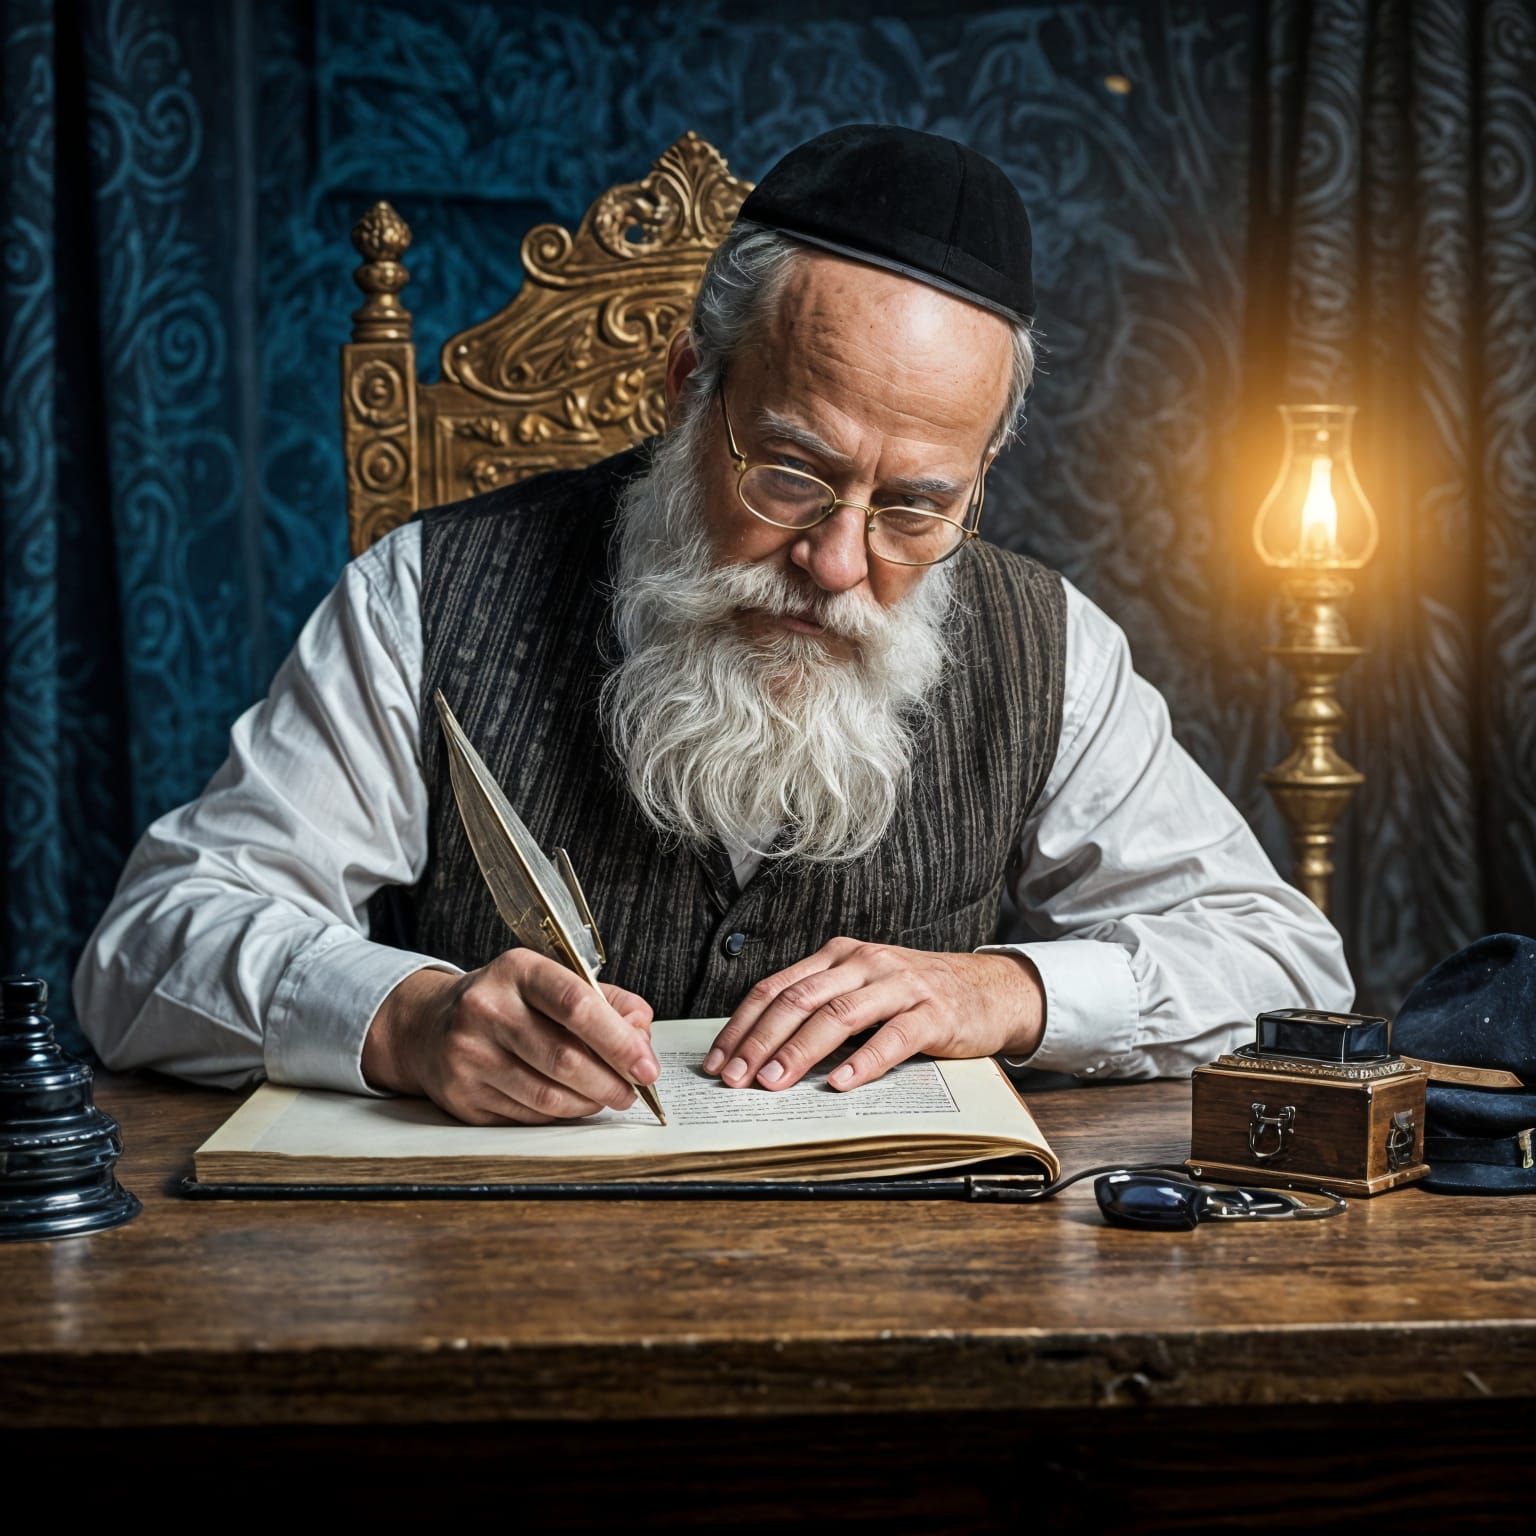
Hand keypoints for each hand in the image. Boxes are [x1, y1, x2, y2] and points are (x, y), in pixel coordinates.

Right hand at [363, 951, 658, 1125]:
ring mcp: (470, 1055)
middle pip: (565, 1057)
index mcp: (517, 970)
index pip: (577, 1004)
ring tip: (606, 1096)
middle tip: (632, 1090)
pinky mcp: (462, 1096)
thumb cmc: (506, 1001)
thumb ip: (606, 1001)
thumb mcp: (551, 981)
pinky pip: (527, 1115)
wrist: (429, 1025)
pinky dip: (560, 1114)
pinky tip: (570, 1103)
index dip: (618, 1040)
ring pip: (547, 1094)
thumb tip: (641, 1037)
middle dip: (611, 1081)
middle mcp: (487, 1009)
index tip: (645, 1066)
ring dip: (589, 1102)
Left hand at [704, 939, 1044, 1092]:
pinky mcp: (934, 1014)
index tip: (718, 1060)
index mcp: (838, 955)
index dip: (743, 1024)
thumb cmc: (913, 996)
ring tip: (774, 1081)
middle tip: (736, 1076)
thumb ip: (819, 1005)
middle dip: (761, 1040)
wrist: (988, 990)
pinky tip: (839, 1082)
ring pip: (839, 1015)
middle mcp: (864, 962)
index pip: (777, 987)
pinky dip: (863, 1061)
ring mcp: (900, 985)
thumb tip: (759, 1049)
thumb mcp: (861, 987)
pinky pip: (893, 1037)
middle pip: (800, 999)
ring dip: (800, 1051)